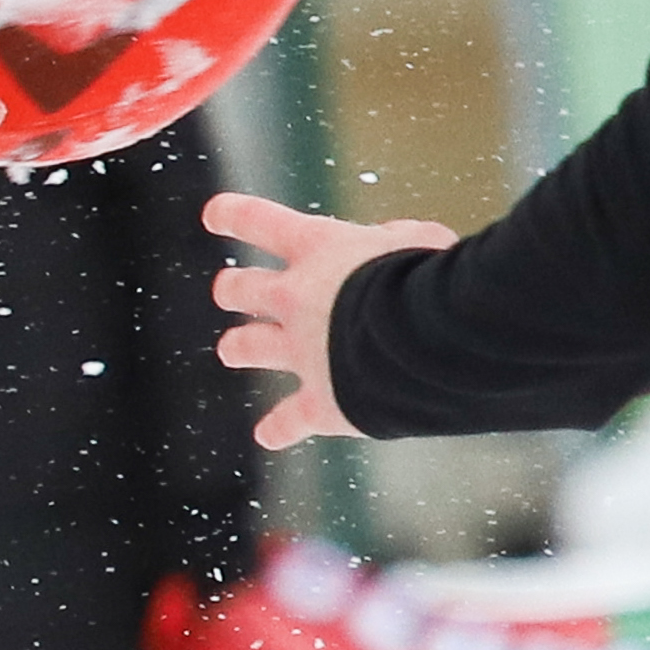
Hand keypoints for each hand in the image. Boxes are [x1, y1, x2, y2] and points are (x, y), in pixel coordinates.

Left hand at [206, 190, 455, 449]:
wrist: (433, 340)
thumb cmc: (435, 279)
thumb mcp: (420, 239)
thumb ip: (397, 239)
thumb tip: (389, 242)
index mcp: (321, 249)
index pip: (261, 222)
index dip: (233, 216)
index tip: (214, 214)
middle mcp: (298, 299)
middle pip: (239, 289)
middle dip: (232, 290)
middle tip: (230, 290)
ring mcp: (303, 352)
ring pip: (244, 346)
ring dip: (238, 346)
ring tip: (234, 348)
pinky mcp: (321, 402)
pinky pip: (287, 421)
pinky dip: (278, 429)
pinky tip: (269, 435)